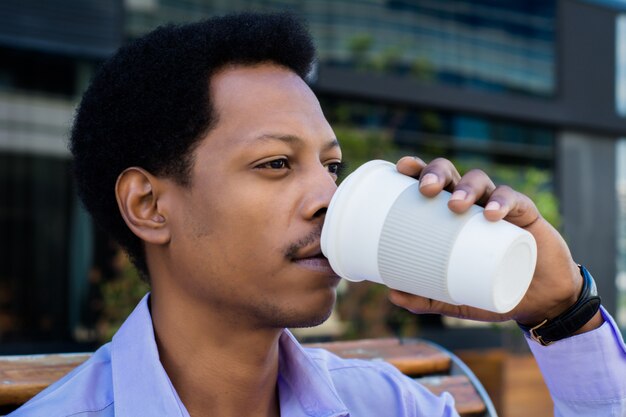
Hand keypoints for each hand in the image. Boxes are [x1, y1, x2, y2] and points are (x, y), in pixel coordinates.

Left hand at [388, 156, 602, 330]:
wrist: (538, 301)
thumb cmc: (491, 289)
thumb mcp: (456, 298)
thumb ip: (427, 298)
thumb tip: (392, 295)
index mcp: (448, 213)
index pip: (430, 182)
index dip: (416, 169)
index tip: (401, 168)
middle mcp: (471, 203)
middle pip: (450, 173)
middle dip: (435, 173)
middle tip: (425, 190)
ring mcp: (498, 205)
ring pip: (479, 180)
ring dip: (466, 187)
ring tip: (456, 205)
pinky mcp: (525, 214)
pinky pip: (514, 200)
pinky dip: (502, 202)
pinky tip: (491, 214)